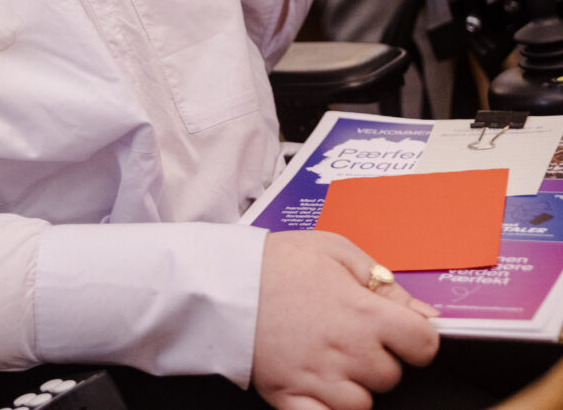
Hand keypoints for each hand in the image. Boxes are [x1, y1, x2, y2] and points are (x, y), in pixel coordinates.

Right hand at [252, 231, 437, 409]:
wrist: (217, 279)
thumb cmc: (273, 262)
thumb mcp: (334, 250)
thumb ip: (385, 283)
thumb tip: (427, 314)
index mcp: (364, 313)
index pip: (424, 345)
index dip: (414, 338)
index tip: (398, 332)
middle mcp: (347, 350)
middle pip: (391, 376)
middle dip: (376, 359)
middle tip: (345, 336)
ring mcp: (319, 378)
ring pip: (362, 404)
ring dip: (351, 387)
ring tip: (326, 359)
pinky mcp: (290, 396)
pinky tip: (317, 391)